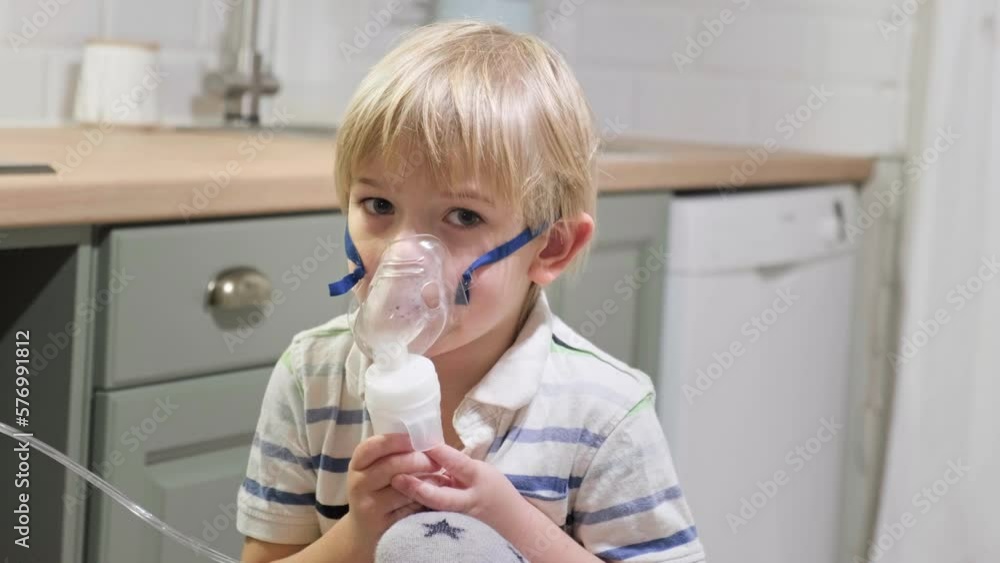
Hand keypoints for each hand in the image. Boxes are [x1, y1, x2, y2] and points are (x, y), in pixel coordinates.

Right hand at [343, 433, 440, 554]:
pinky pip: (409, 506)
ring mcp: (368, 505)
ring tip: (440, 475)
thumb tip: (422, 436)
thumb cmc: (377, 489)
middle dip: (419, 460)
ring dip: (426, 479)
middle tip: (436, 460)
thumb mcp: (375, 468)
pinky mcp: (382, 523)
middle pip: (392, 465)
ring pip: (403, 486)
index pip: (374, 446)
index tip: (417, 439)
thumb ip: (391, 453)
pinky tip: (433, 493)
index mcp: (357, 464)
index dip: (397, 440)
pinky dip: (424, 498)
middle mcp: (358, 483)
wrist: (364, 529)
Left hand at [389, 444, 524, 531]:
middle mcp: (468, 501)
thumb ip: (457, 464)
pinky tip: (400, 500)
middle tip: (397, 478)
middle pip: (442, 497)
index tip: (422, 442)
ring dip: (413, 498)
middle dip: (419, 489)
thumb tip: (428, 449)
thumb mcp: (481, 472)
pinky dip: (417, 508)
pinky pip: (432, 517)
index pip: (458, 465)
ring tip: (393, 486)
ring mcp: (459, 518)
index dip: (440, 454)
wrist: (512, 524)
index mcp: (479, 479)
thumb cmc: (494, 491)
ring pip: (434, 510)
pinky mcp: (452, 528)